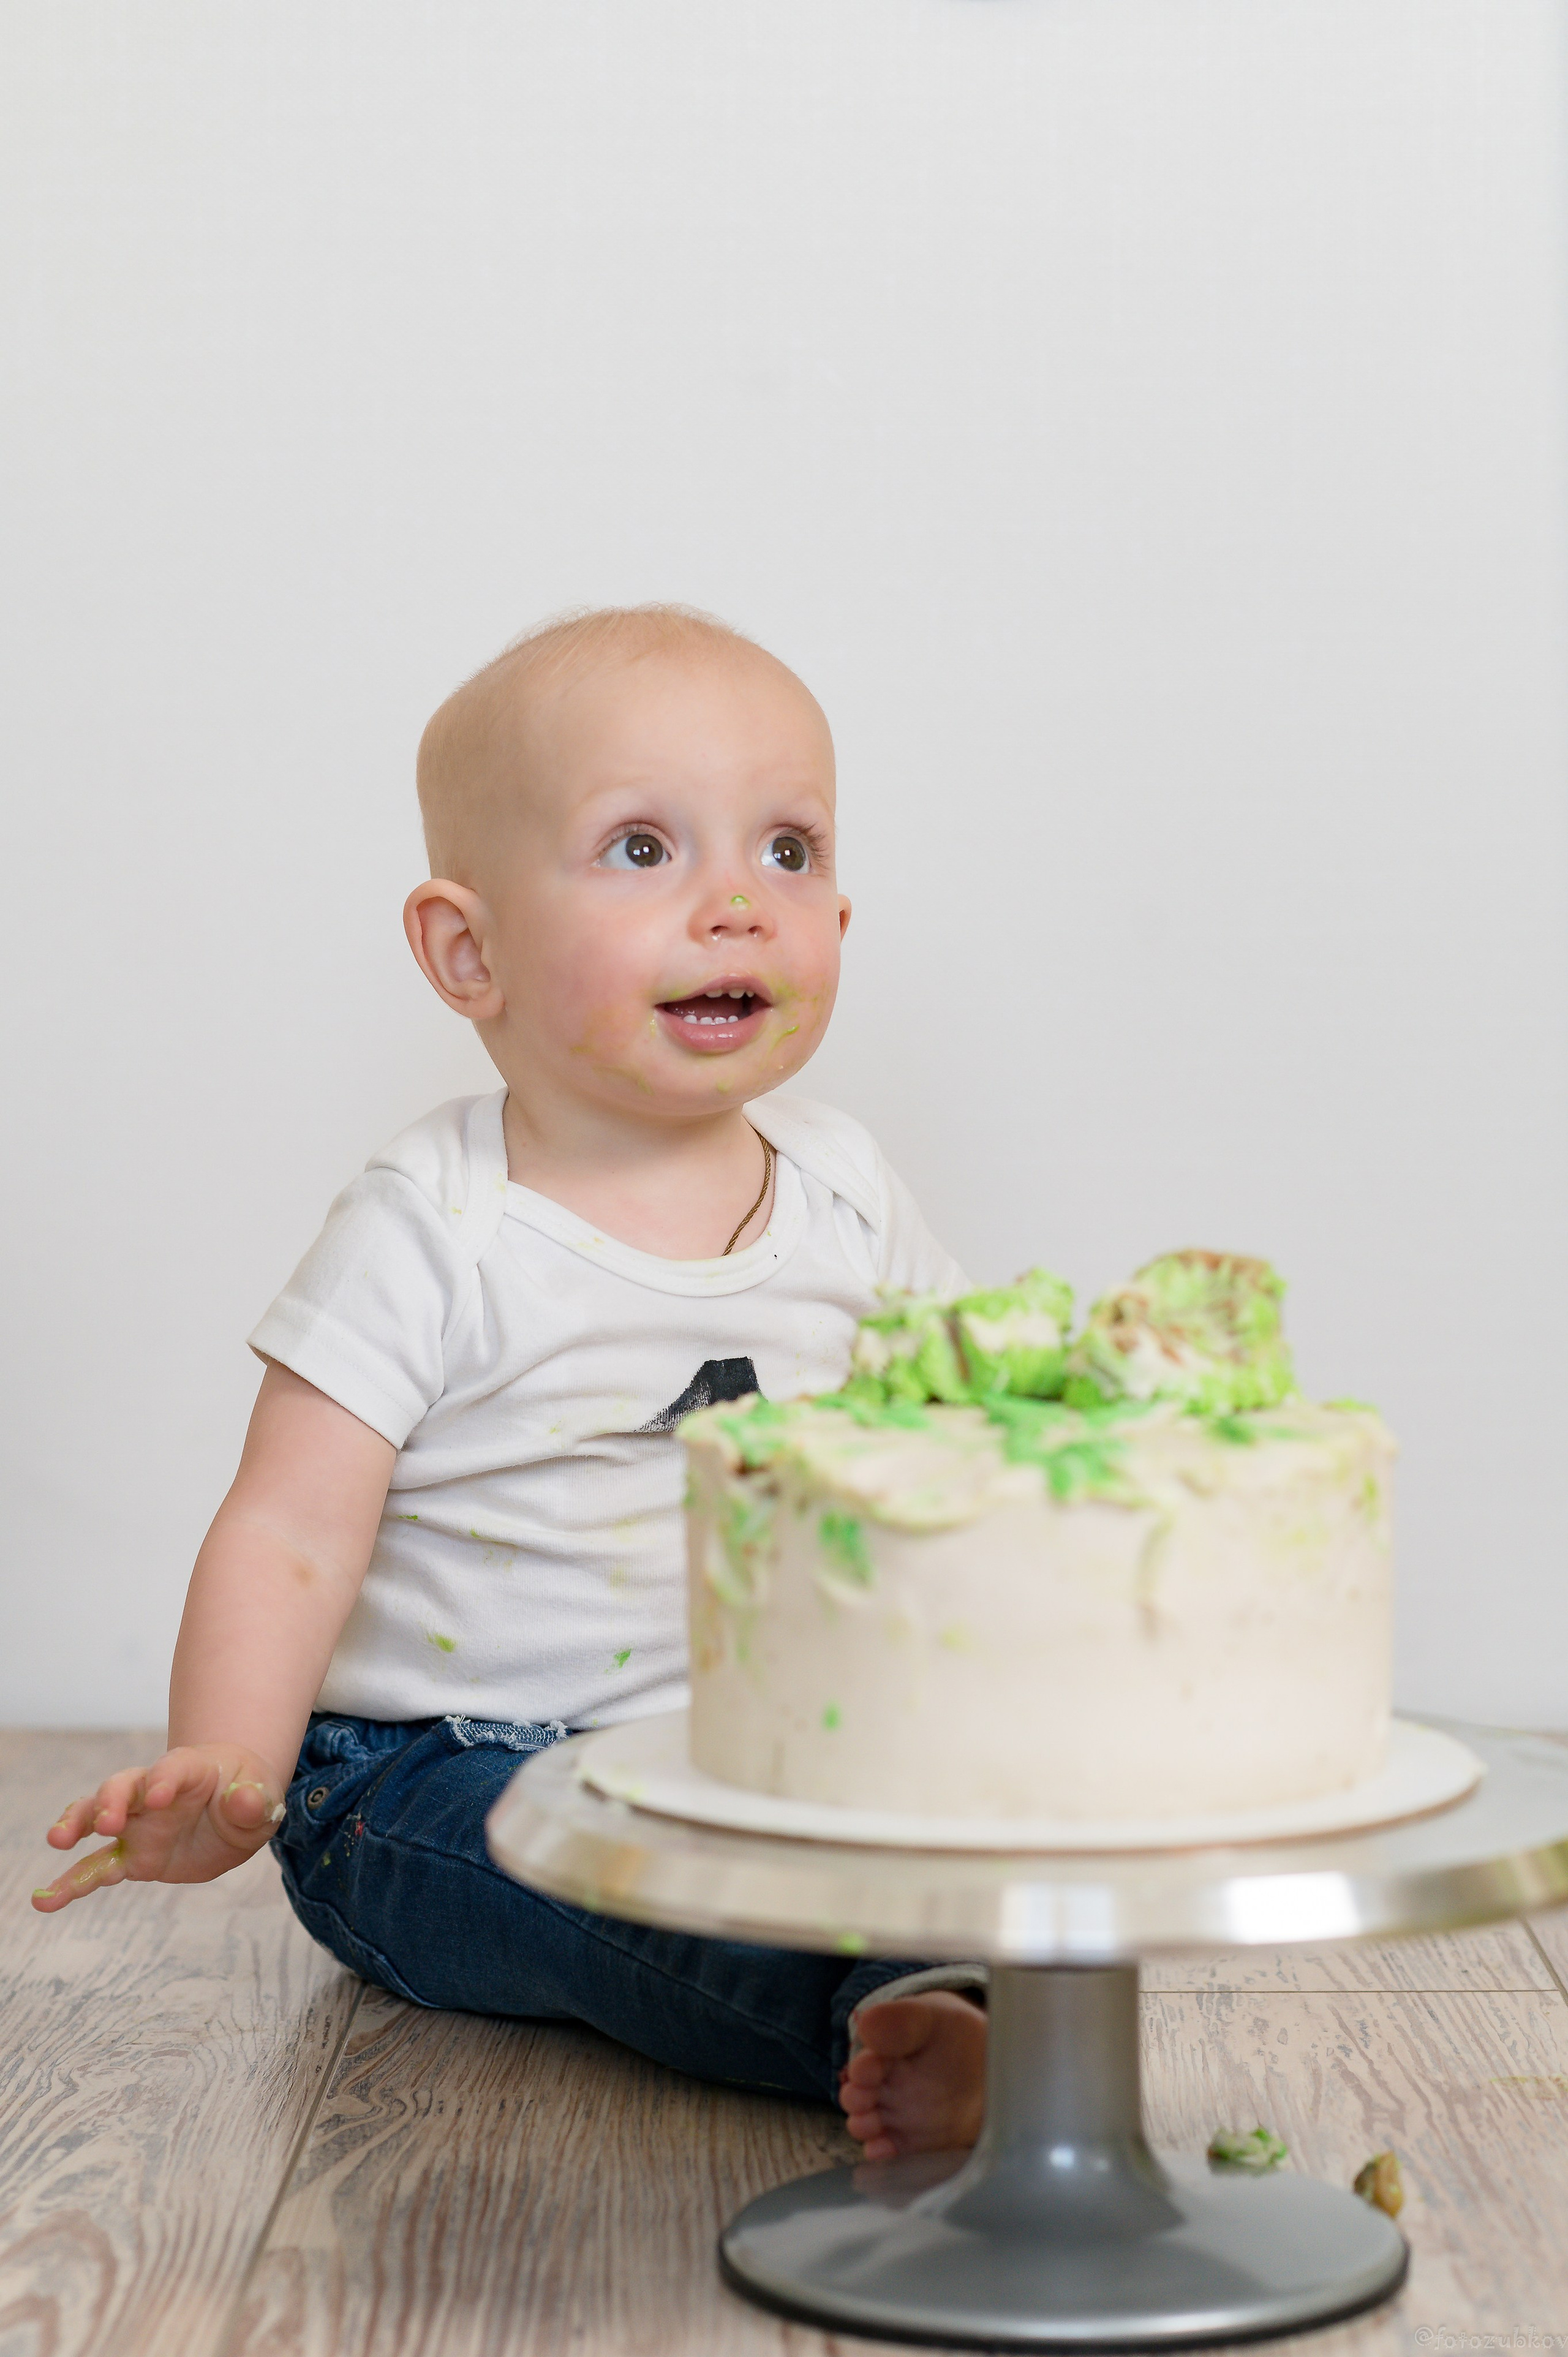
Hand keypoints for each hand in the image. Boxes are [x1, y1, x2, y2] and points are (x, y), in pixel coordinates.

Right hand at [32, 1744, 287, 1911]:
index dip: (163, 1779)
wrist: (234, 1804)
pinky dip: (71, 1883)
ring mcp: (138, 1824)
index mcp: (189, 1770)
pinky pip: (98, 1868)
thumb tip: (246, 1802)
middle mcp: (153, 1792)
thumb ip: (254, 1801)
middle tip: (106, 1822)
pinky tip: (45, 1900)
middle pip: (123, 1786)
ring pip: (97, 1818)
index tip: (158, 1796)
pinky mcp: (133, 1856)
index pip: (171, 1769)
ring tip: (57, 1841)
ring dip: (76, 1826)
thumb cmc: (247, 1791)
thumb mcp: (263, 1796)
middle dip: (111, 1801)